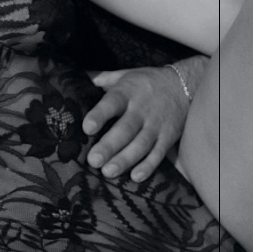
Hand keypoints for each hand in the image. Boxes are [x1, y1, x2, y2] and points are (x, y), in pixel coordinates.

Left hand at [83, 64, 192, 181]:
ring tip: (108, 172)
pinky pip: (158, 153)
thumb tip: (69, 79)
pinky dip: (148, 166)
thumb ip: (99, 79)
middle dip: (110, 146)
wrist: (183, 84)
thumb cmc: (145, 82)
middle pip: (125, 129)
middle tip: (94, 160)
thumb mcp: (123, 75)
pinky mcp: (168, 137)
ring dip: (125, 159)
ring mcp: (156, 124)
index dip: (100, 115)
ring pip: (141, 144)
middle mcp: (142, 109)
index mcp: (127, 91)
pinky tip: (135, 176)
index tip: (87, 128)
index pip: (112, 102)